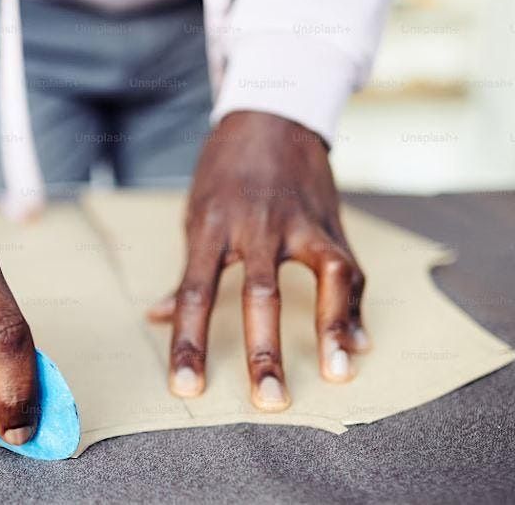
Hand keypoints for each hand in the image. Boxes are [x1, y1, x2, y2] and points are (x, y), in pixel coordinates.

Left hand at [148, 112, 368, 410]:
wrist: (271, 113)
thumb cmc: (226, 171)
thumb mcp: (196, 213)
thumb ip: (185, 269)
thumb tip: (156, 316)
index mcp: (211, 226)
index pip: (195, 292)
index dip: (188, 342)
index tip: (186, 386)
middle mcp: (257, 224)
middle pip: (259, 293)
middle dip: (264, 351)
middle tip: (269, 401)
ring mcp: (300, 221)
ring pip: (321, 276)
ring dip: (331, 328)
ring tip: (336, 373)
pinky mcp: (331, 221)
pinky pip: (348, 268)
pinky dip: (354, 309)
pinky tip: (358, 346)